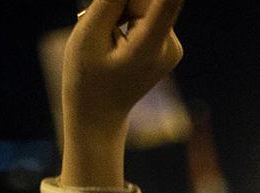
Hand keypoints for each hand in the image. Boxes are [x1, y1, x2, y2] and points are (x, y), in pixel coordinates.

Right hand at [59, 0, 182, 187]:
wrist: (98, 114)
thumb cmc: (87, 77)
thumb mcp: (88, 35)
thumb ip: (110, 0)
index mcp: (151, 46)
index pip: (169, 0)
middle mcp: (170, 45)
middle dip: (120, 3)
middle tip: (98, 28)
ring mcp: (171, 46)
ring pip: (145, 5)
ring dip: (120, 12)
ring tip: (105, 42)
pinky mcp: (167, 43)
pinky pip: (146, 15)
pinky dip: (126, 20)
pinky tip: (115, 43)